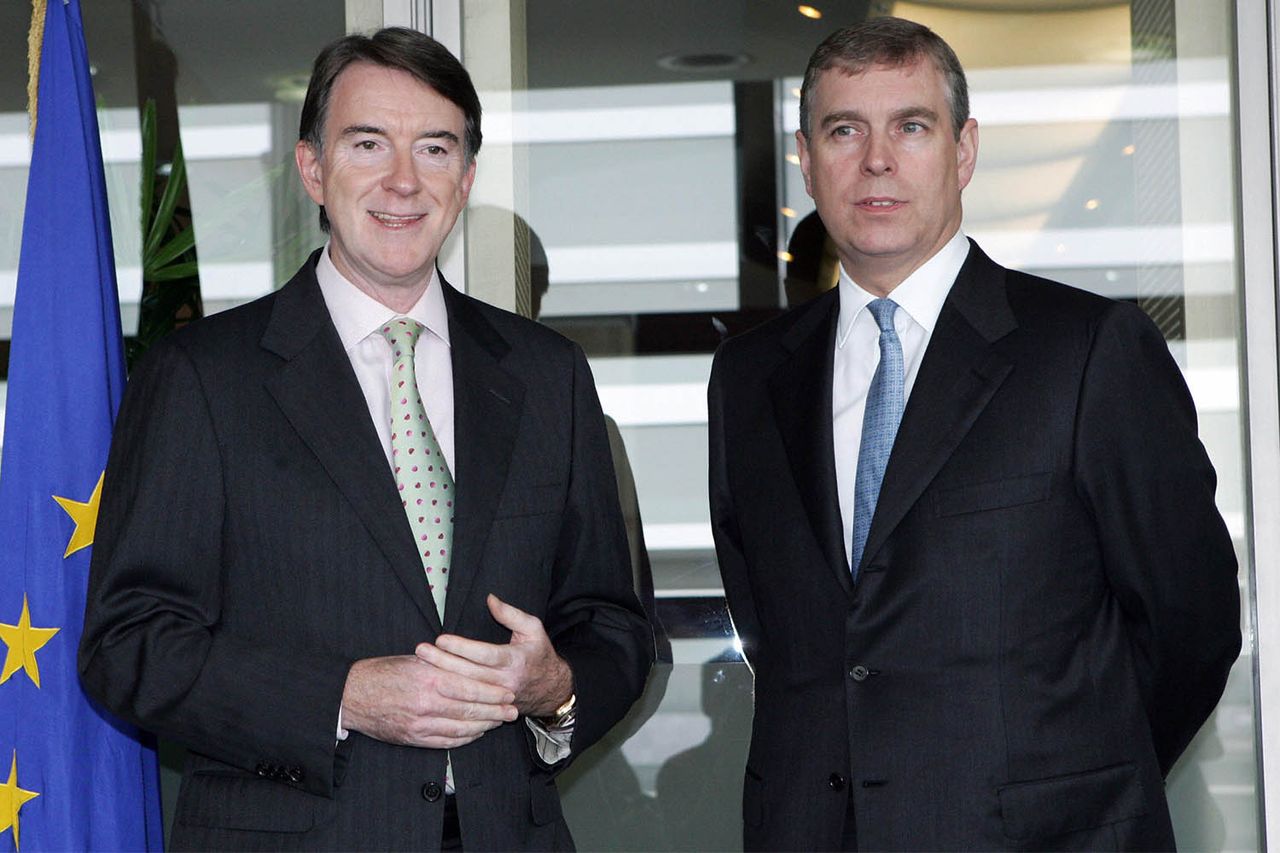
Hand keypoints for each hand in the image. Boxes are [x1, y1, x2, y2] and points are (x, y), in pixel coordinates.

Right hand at [340, 654, 516, 748]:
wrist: (353, 696)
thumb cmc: (384, 673)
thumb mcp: (415, 660)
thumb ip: (443, 664)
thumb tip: (470, 665)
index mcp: (430, 678)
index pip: (470, 687)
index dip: (493, 692)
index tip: (508, 692)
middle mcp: (427, 702)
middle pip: (470, 710)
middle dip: (495, 711)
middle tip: (512, 710)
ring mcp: (421, 723)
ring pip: (462, 728)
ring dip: (484, 726)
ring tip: (498, 722)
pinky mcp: (414, 738)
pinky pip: (447, 741)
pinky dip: (465, 738)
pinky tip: (475, 732)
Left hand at [415, 594, 573, 717]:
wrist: (552, 690)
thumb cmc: (539, 654)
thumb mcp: (533, 628)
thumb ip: (510, 613)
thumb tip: (489, 599)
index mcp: (515, 660)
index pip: (485, 654)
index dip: (462, 647)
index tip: (441, 639)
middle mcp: (506, 682)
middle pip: (469, 673)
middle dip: (443, 662)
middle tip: (421, 651)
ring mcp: (498, 699)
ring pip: (466, 690)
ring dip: (442, 677)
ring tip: (421, 666)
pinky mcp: (492, 708)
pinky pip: (468, 702)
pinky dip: (450, 694)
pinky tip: (434, 684)